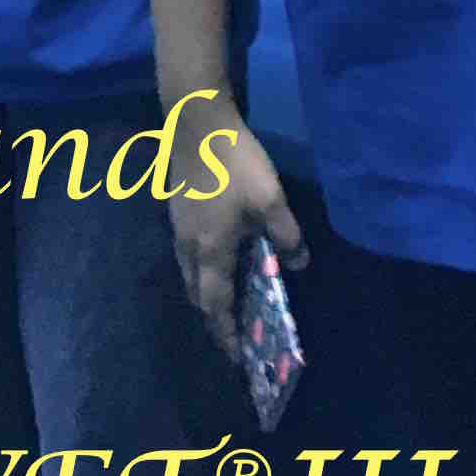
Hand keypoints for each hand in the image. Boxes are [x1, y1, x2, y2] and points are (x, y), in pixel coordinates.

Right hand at [167, 101, 303, 357]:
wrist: (194, 120)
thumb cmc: (233, 162)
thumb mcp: (271, 199)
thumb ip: (287, 236)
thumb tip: (300, 265)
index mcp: (211, 252)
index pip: (215, 305)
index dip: (226, 332)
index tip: (236, 355)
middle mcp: (189, 247)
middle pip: (197, 294)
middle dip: (214, 316)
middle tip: (234, 329)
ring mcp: (178, 227)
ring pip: (188, 273)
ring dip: (205, 291)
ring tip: (226, 296)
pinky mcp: (175, 209)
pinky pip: (186, 253)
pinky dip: (200, 267)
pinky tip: (216, 254)